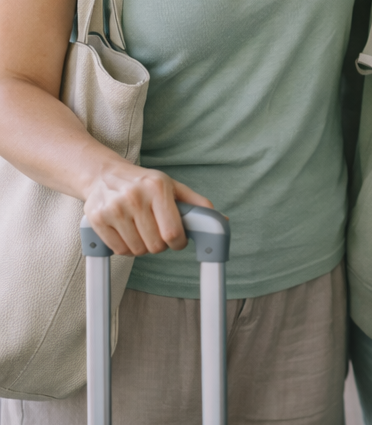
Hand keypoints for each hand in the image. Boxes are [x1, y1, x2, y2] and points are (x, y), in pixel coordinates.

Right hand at [83, 162, 214, 256]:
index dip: (179, 243)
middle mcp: (134, 197)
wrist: (104, 175)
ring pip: (137, 250)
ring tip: (142, 231)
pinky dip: (126, 248)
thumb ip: (196, 203)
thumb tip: (221, 221)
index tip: (178, 241)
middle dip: (161, 245)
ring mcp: (114, 209)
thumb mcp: (172, 186)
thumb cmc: (144, 183)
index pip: (172, 232)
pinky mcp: (97, 220)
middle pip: (155, 245)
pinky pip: (118, 250)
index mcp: (157, 188)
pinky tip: (128, 234)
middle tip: (159, 234)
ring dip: (143, 247)